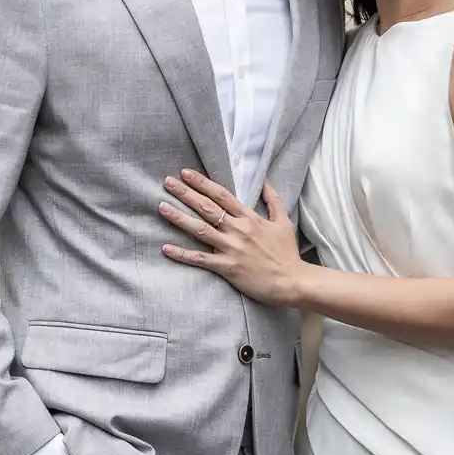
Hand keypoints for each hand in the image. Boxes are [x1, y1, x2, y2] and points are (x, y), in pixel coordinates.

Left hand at [159, 170, 306, 305]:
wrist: (292, 281)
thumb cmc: (287, 252)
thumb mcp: (283, 221)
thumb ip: (273, 200)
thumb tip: (265, 180)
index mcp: (249, 217)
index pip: (221, 195)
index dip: (202, 183)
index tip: (186, 173)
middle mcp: (238, 229)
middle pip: (207, 207)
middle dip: (185, 193)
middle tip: (167, 181)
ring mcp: (231, 248)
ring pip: (200, 229)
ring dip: (179, 217)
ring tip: (161, 207)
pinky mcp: (227, 267)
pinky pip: (200, 259)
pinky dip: (182, 254)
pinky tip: (166, 248)